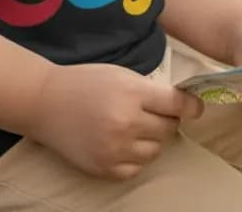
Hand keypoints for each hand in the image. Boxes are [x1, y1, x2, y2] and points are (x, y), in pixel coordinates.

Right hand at [25, 62, 203, 179]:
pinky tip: (122, 142)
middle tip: (152, 112)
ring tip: (133, 126)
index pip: (176, 105)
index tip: (196, 107)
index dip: (191, 106)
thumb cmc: (84, 82)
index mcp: (131, 93)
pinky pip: (137, 167)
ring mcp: (116, 149)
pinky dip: (135, 156)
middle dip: (165, 120)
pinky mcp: (106, 168)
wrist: (45, 102)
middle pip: (168, 129)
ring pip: (155, 150)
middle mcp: (126, 122)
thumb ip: (148, 89)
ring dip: (151, 139)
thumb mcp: (119, 74)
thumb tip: (180, 105)